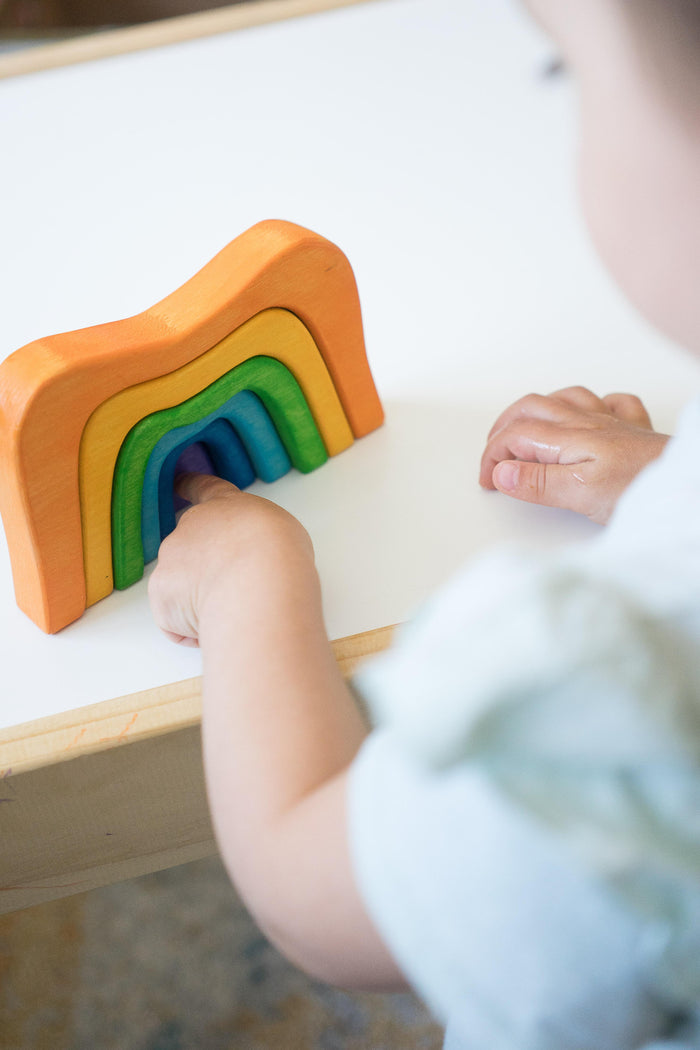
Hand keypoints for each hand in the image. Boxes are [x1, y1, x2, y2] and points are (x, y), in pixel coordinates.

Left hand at [148, 473, 314, 646]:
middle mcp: (190, 528)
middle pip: (189, 545)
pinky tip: (216, 625)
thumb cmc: (279, 554)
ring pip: (181, 586)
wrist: (258, 581)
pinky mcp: (160, 594)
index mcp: (225, 505)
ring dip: (200, 600)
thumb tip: (249, 561)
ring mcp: (170, 560)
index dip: (191, 486)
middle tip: (236, 589)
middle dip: (205, 568)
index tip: (179, 483)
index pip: (204, 490)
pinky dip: (190, 630)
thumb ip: (256, 538)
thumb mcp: (281, 531)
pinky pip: (174, 619)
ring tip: (233, 610)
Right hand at [479, 386, 669, 523]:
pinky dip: (591, 405)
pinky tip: (589, 415)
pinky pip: (611, 403)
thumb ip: (538, 482)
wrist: (684, 485)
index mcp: (569, 437)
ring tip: (524, 426)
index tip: (488, 480)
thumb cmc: (641, 488)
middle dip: (503, 427)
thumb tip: (502, 472)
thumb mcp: (580, 494)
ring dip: (538, 410)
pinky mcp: (634, 431)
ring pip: (565, 398)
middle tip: (492, 453)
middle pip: (531, 408)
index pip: (514, 436)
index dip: (492, 456)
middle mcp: (587, 423)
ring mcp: (612, 423)